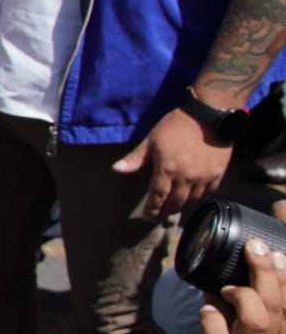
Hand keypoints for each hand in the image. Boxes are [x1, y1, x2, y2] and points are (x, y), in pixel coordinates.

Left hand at [112, 107, 232, 218]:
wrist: (208, 116)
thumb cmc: (176, 125)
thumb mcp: (152, 139)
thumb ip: (136, 158)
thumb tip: (116, 169)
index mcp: (167, 169)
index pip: (157, 197)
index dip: (152, 209)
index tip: (147, 217)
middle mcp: (186, 177)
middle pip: (174, 203)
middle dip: (164, 212)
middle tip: (157, 216)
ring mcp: (203, 178)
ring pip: (191, 202)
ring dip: (180, 208)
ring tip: (171, 209)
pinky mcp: (217, 175)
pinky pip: (207, 195)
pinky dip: (197, 200)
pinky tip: (190, 200)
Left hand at [147, 239, 285, 333]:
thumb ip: (243, 319)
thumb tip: (227, 280)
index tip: (279, 254)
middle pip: (277, 308)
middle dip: (268, 272)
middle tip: (256, 247)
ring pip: (255, 321)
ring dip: (244, 295)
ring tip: (227, 287)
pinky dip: (211, 316)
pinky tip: (205, 308)